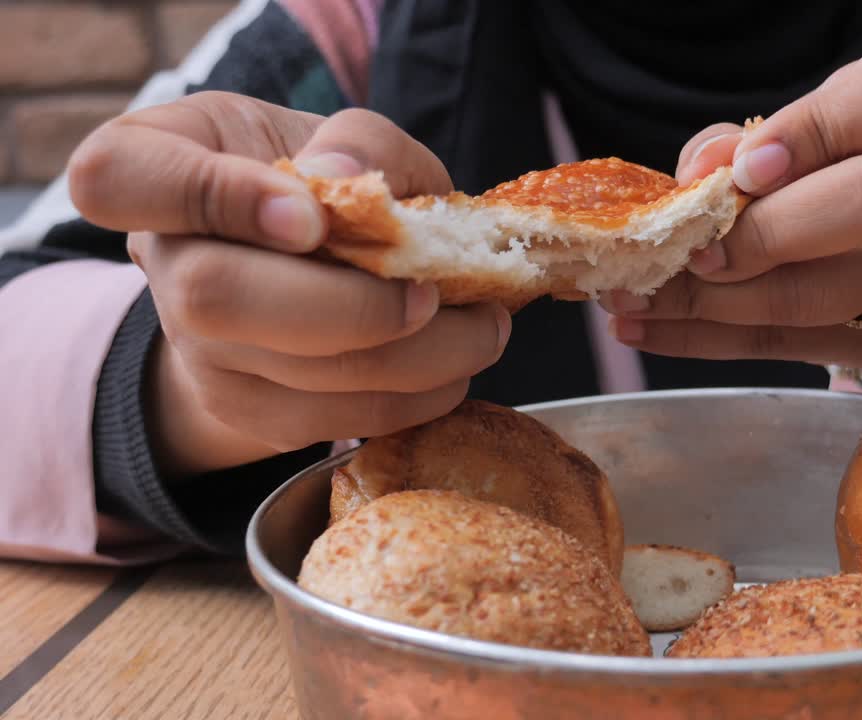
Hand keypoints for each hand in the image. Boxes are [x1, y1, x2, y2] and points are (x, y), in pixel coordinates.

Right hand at [69, 92, 509, 477]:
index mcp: (151, 165)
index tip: (310, 214)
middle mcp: (160, 264)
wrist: (298, 257)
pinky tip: (452, 366)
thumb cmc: (321, 179)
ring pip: (292, 375)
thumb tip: (343, 178)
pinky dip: (415, 399)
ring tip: (482, 329)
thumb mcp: (343, 132)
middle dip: (354, 306)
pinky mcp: (248, 413)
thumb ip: (360, 139)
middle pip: (219, 299)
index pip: (119, 179)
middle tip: (436, 294)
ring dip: (416, 360)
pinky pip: (333, 420)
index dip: (213, 197)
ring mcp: (196, 350)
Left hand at [600, 49, 861, 368]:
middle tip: (696, 249)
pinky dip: (705, 338)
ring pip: (830, 292)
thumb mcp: (782, 131)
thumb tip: (696, 179)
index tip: (744, 166)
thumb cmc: (817, 162)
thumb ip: (736, 144)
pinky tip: (643, 329)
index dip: (812, 132)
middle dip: (772, 230)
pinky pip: (789, 343)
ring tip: (639, 297)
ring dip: (721, 301)